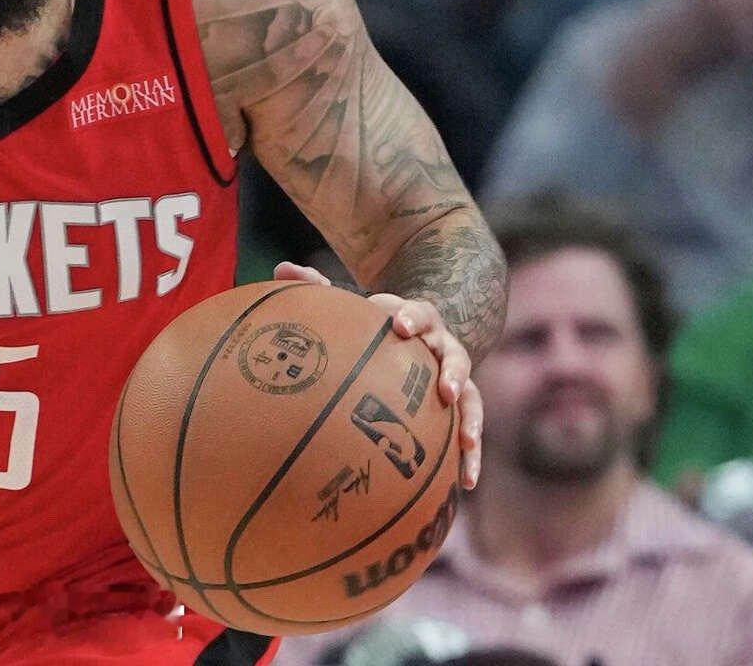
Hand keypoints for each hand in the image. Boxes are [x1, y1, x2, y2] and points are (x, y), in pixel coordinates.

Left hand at [274, 263, 483, 489]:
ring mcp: (455, 377)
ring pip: (471, 397)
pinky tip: (466, 484)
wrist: (418, 329)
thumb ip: (317, 287)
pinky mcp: (460, 406)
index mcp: (417, 320)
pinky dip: (471, 456)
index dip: (410, 318)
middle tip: (444, 388)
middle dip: (451, 369)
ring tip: (466, 441)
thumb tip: (280, 269)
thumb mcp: (353, 303)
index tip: (399, 326)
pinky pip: (469, 430)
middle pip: (455, 355)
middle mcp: (442, 347)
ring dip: (472, 419)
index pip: (418, 314)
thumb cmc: (374, 321)